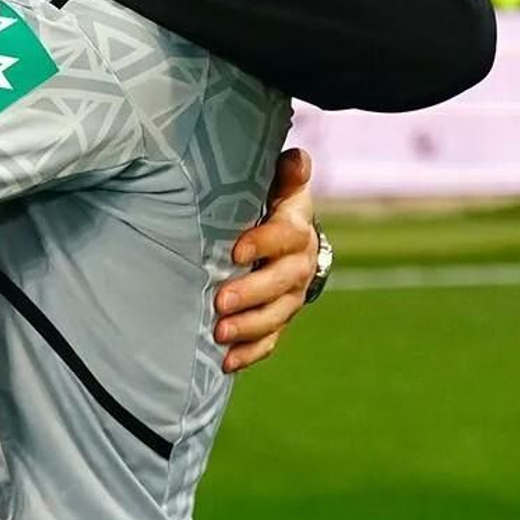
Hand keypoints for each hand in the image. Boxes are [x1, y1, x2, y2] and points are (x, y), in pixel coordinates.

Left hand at [213, 148, 319, 373]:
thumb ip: (285, 174)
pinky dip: (251, 352)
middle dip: (252, 293)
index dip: (264, 243)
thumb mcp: (277, 185)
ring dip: (249, 327)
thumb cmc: (269, 205)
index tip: (235, 251)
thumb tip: (296, 158)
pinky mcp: (280, 318)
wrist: (285, 240)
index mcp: (295, 229)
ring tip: (219, 333)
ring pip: (277, 315)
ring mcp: (292, 296)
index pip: (286, 236)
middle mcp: (299, 264)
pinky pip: (271, 340)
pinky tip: (227, 362)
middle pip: (283, 282)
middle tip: (220, 302)